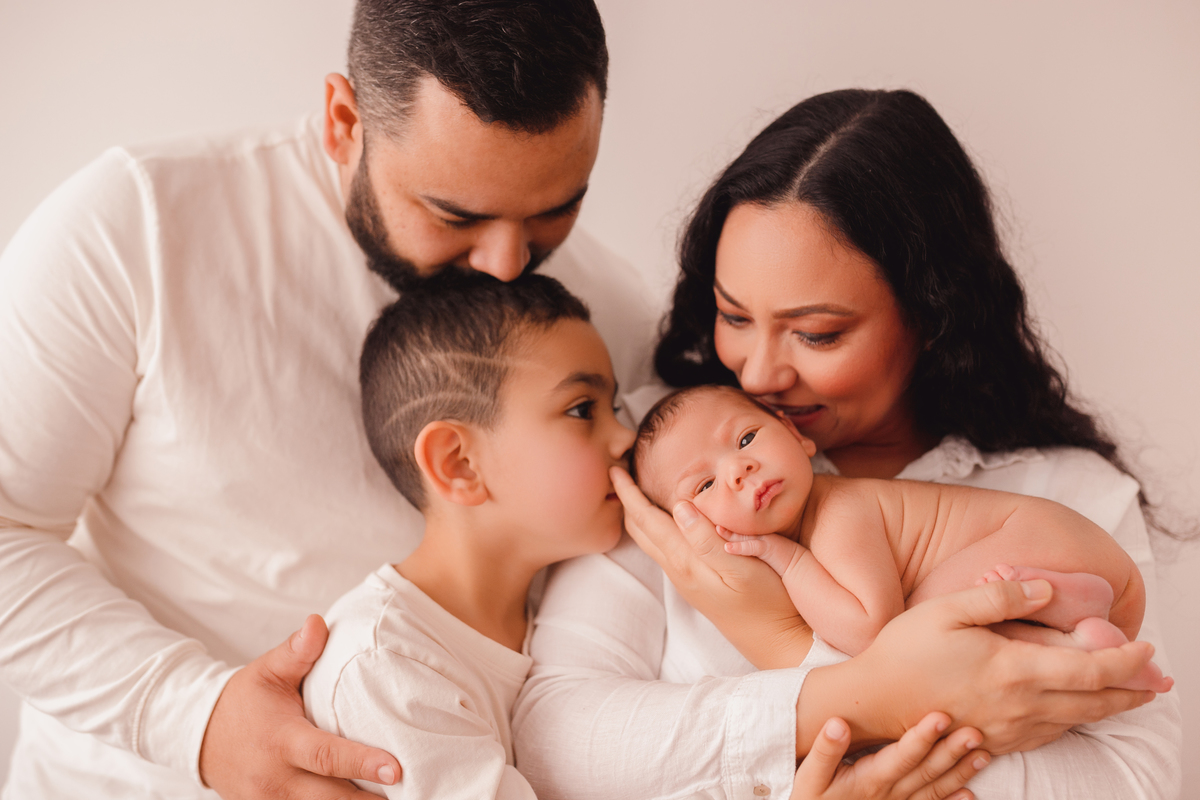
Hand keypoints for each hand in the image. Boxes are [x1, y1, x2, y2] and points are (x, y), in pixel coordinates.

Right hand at [199, 614, 400, 798]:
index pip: (326, 756)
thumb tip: (318, 623)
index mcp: (281, 741)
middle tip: (412, 794)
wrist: (200, 736)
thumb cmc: (244, 700)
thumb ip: (297, 650)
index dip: (362, 763)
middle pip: (330, 798)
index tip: (395, 768)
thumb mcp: (267, 670)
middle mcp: (276, 780)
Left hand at [611, 466, 811, 668]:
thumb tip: (680, 507)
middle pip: (641, 530)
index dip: (629, 494)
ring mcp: (686, 578)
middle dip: (627, 501)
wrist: (777, 640)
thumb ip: (708, 540)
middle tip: (618, 473)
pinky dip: (657, 526)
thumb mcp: (743, 568)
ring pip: (651, 540)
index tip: (613, 469)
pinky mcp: (697, 582)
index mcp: (686, 561)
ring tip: (635, 490)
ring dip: (639, 514)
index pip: (646, 521)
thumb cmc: (768, 601)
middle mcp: (679, 570)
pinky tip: (668, 517)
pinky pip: (666, 547)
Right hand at [792, 712, 987, 799]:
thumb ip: (825, 750)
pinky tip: (971, 794)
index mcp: (869, 780)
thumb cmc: (811, 799)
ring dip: (960, 773)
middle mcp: (889, 794)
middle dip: (951, 752)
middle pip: (925, 772)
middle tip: (975, 733)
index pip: (901, 756)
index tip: (941, 717)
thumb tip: (837, 723)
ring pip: (934, 789)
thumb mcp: (809, 777)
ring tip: (983, 755)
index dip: (921, 738)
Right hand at [800, 579, 1156, 754]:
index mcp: (1012, 670)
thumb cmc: (904, 653)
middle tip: (1156, 681)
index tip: (1146, 647)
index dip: (1125, 659)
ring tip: (1127, 696)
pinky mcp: (994, 742)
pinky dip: (1073, 722)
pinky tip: (1074, 714)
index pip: (1089, 669)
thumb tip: (1044, 588)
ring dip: (1108, 709)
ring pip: (1075, 723)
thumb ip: (998, 596)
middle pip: (1094, 703)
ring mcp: (1007, 729)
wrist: (871, 702)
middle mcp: (1019, 706)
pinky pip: (1048, 736)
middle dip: (1131, 691)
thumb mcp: (946, 609)